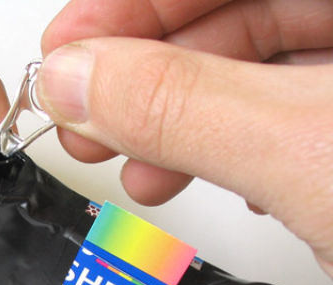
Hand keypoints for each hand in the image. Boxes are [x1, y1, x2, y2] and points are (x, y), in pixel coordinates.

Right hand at [38, 0, 332, 276]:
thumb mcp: (305, 155)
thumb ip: (180, 109)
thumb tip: (75, 83)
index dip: (130, 5)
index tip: (67, 51)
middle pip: (230, 14)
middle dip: (146, 74)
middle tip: (86, 118)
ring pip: (253, 72)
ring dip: (178, 123)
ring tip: (137, 170)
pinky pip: (281, 117)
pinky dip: (229, 148)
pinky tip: (207, 180)